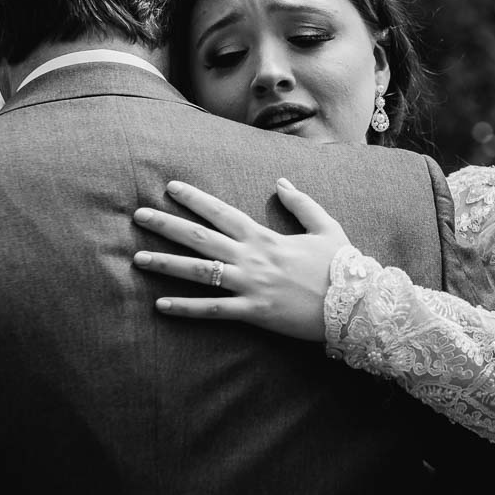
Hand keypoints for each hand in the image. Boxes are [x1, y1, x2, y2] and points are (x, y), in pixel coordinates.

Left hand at [132, 178, 351, 340]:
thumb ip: (301, 203)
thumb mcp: (326, 227)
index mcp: (265, 237)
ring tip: (138, 258)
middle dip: (167, 225)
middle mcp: (252, 258)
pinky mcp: (253, 312)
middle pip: (200, 238)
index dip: (195, 199)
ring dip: (166, 264)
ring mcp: (250, 285)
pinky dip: (186, 309)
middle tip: (138, 216)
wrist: (357, 304)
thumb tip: (280, 182)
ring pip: (199, 272)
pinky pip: (213, 310)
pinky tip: (161, 305)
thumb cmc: (342, 266)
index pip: (221, 212)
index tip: (170, 188)